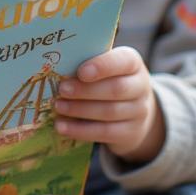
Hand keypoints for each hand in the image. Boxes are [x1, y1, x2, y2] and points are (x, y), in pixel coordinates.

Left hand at [54, 46, 163, 162]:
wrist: (133, 110)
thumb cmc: (107, 79)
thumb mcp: (102, 67)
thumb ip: (85, 63)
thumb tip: (55, 65)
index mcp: (132, 63)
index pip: (123, 62)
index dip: (102, 66)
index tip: (81, 72)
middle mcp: (140, 87)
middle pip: (116, 89)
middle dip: (86, 90)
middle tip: (62, 90)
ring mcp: (138, 112)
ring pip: (109, 112)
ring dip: (80, 110)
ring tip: (58, 107)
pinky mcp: (130, 132)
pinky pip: (105, 132)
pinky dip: (81, 130)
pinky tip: (62, 127)